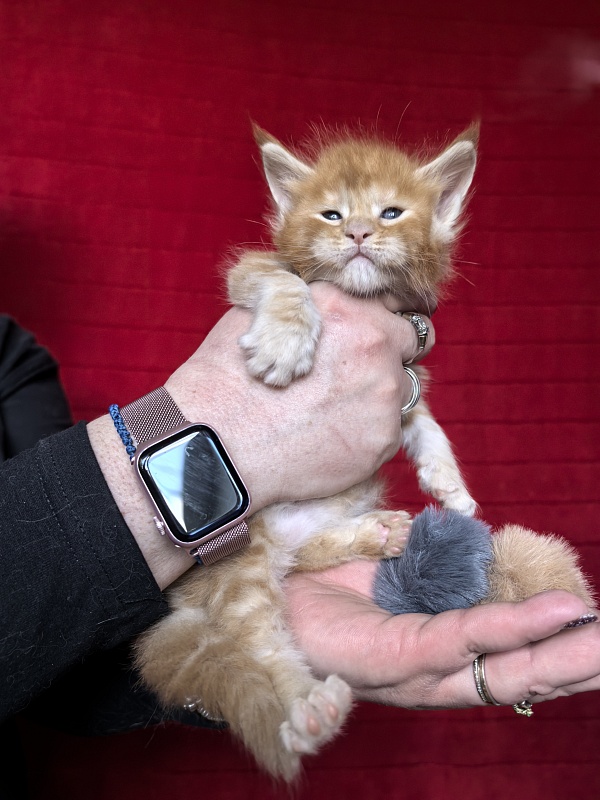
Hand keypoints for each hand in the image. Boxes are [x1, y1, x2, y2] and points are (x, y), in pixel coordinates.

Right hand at [89, 283, 433, 587]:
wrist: (220, 442)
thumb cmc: (229, 378)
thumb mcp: (261, 314)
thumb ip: (308, 306)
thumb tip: (321, 305)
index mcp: (346, 308)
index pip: (392, 308)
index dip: (377, 325)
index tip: (365, 340)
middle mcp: (376, 345)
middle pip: (408, 346)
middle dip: (387, 356)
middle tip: (351, 378)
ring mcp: (385, 395)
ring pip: (402, 390)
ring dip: (379, 395)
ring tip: (335, 412)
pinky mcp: (383, 440)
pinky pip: (389, 431)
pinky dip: (368, 433)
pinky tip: (331, 438)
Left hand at [285, 560, 599, 709]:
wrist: (279, 587)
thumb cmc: (338, 575)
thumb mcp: (401, 560)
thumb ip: (443, 559)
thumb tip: (485, 543)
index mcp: (448, 643)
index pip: (518, 646)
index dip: (561, 636)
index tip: (597, 617)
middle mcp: (445, 665)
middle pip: (527, 668)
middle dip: (580, 658)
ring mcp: (426, 667)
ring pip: (511, 665)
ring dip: (566, 651)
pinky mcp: (401, 659)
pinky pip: (465, 639)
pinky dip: (515, 627)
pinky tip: (557, 612)